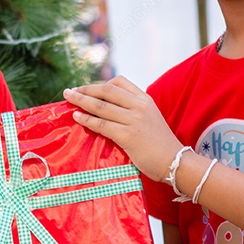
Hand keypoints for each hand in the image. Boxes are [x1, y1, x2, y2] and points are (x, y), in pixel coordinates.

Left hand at [64, 77, 182, 182]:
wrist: (175, 162)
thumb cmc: (160, 144)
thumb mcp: (149, 118)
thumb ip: (133, 110)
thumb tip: (109, 109)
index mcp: (145, 99)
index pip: (119, 82)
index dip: (99, 83)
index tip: (86, 88)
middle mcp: (139, 106)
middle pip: (106, 91)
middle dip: (85, 89)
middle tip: (69, 91)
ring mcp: (133, 120)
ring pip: (101, 106)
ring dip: (81, 101)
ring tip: (68, 99)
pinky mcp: (127, 135)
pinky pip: (101, 124)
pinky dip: (87, 119)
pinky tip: (77, 117)